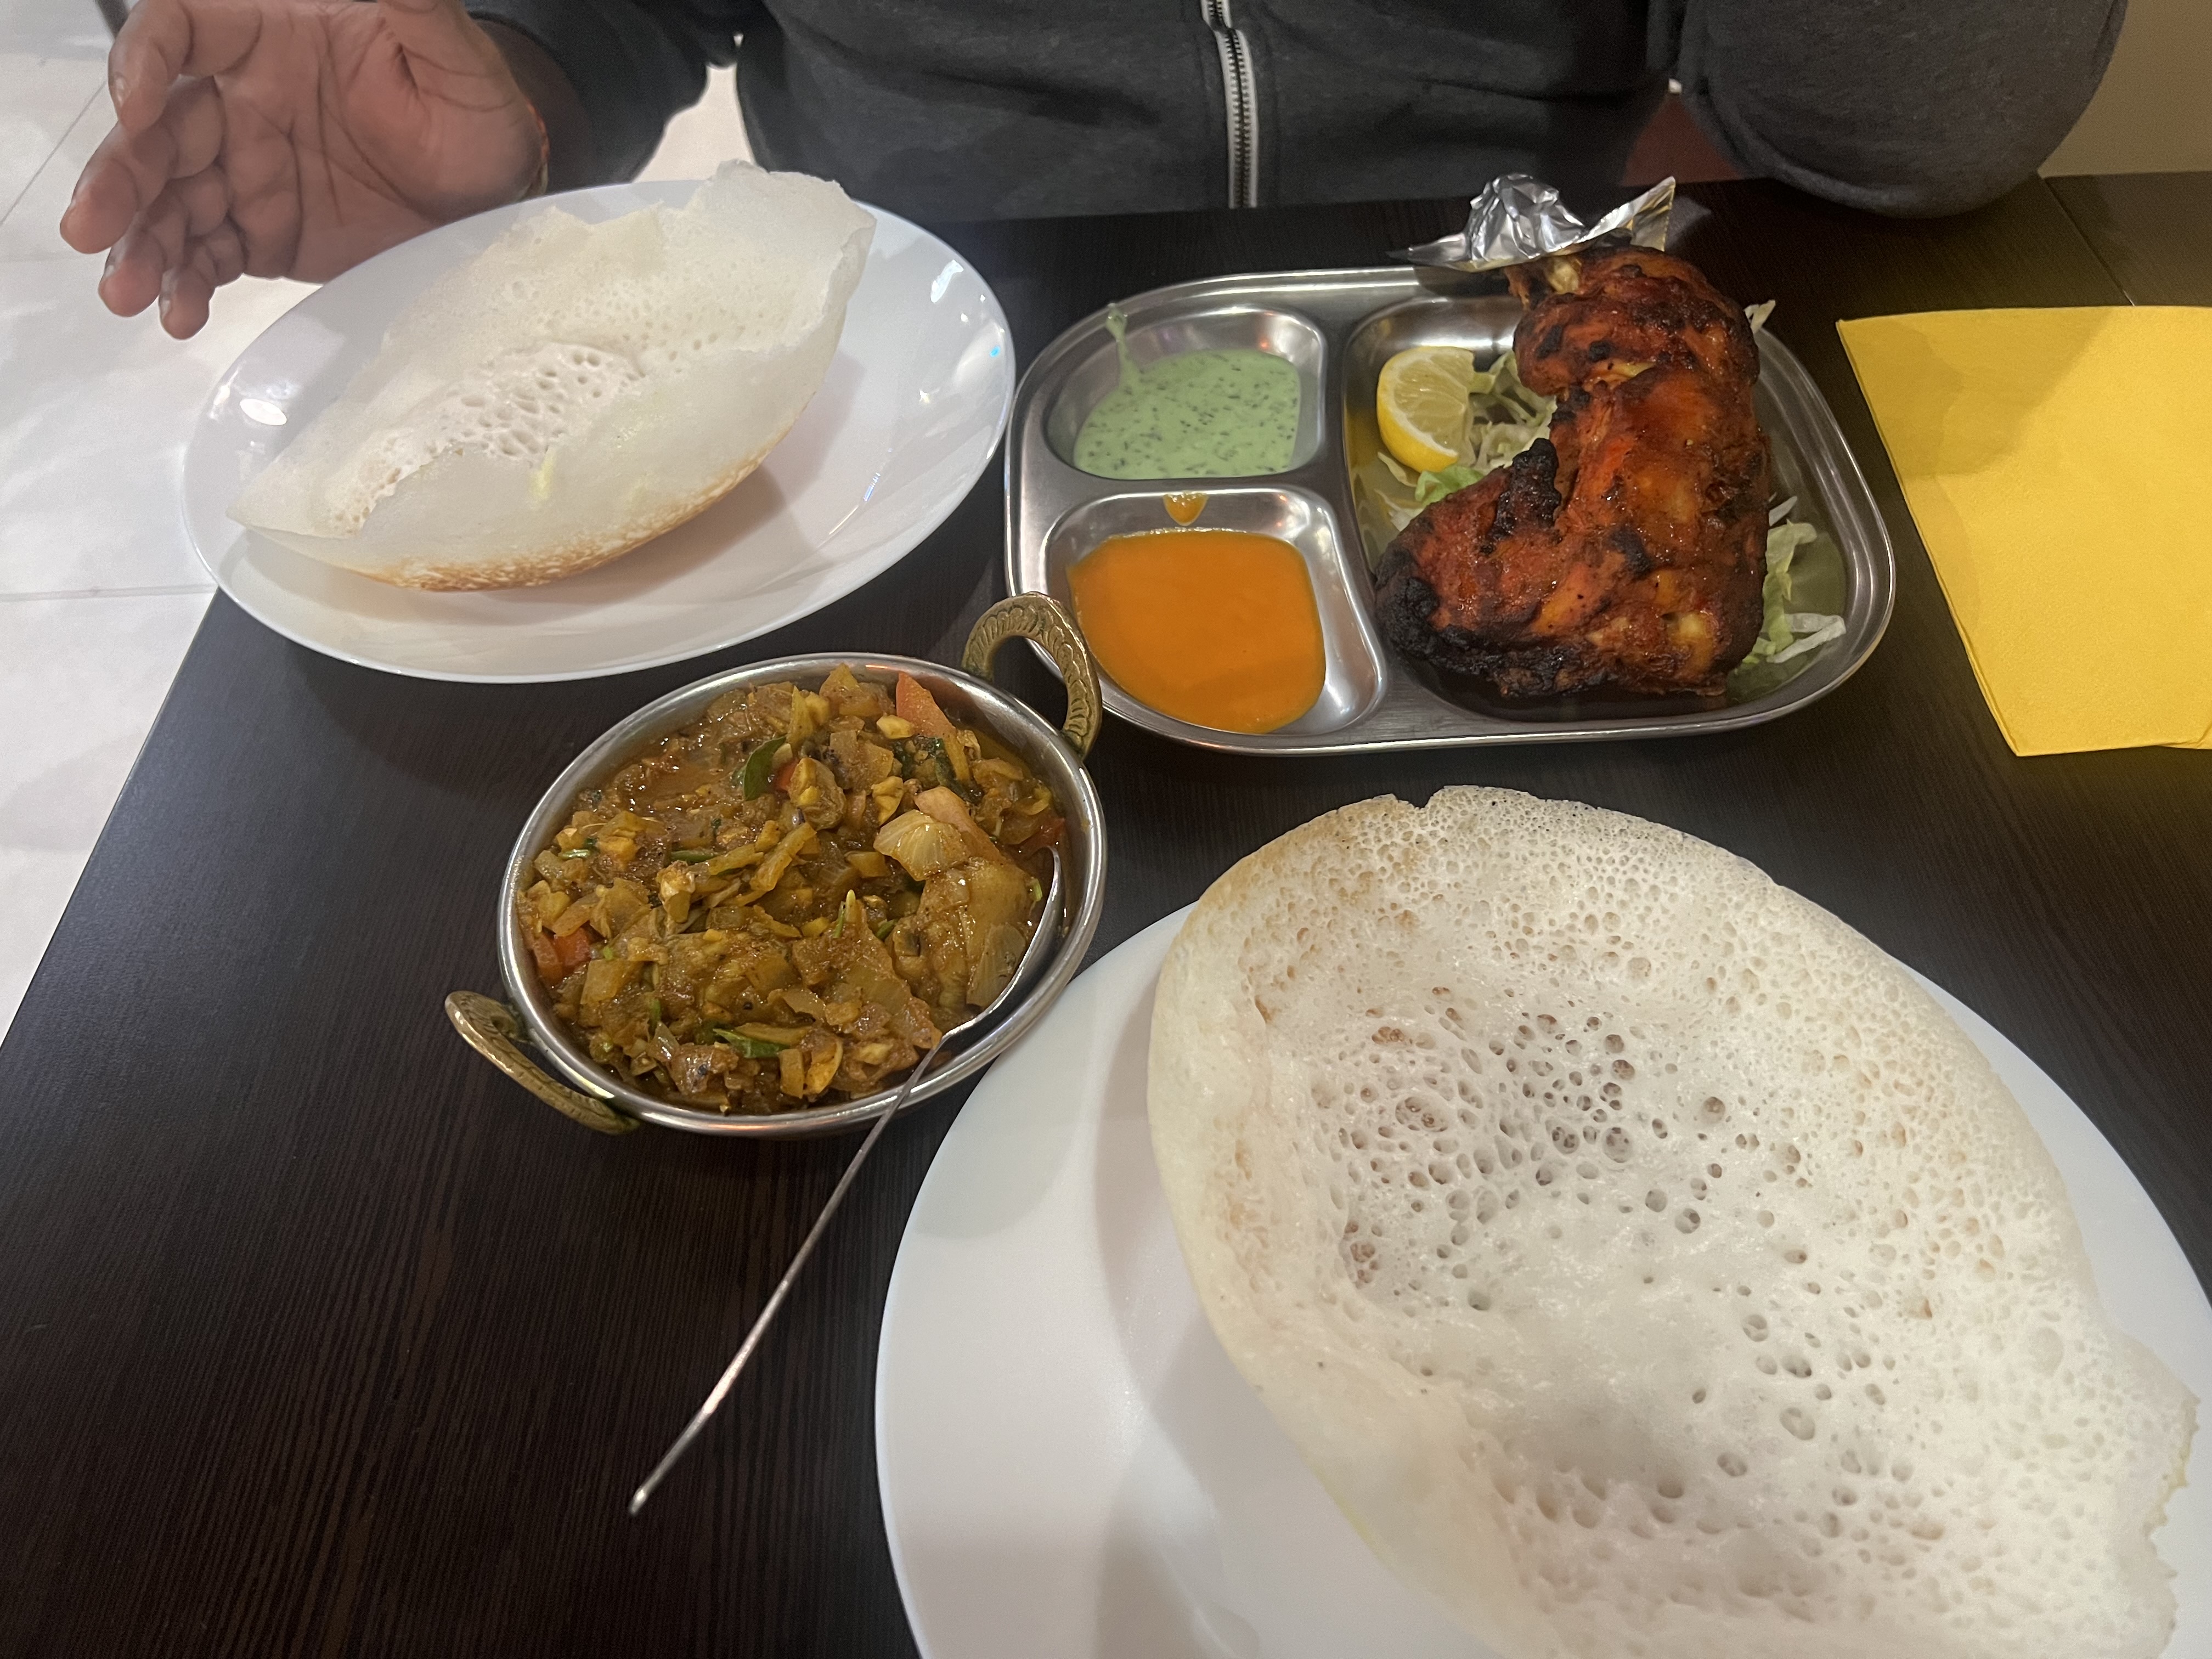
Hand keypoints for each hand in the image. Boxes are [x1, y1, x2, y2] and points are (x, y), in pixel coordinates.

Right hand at [59, 0, 543, 337]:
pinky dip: (189, 284)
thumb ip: (411, 4)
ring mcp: (249, 176)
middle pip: (157, 132)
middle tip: (91, 225)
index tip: (136, 106)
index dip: (142, 62)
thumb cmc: (476, 114)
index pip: (181, 33)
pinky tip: (178, 313)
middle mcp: (244, 106)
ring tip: (127, 291)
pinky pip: (212, 257)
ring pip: (171, 203)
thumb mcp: (451, 54)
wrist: (503, 195)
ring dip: (141, 244)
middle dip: (120, 178)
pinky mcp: (266, 236)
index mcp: (271, 43)